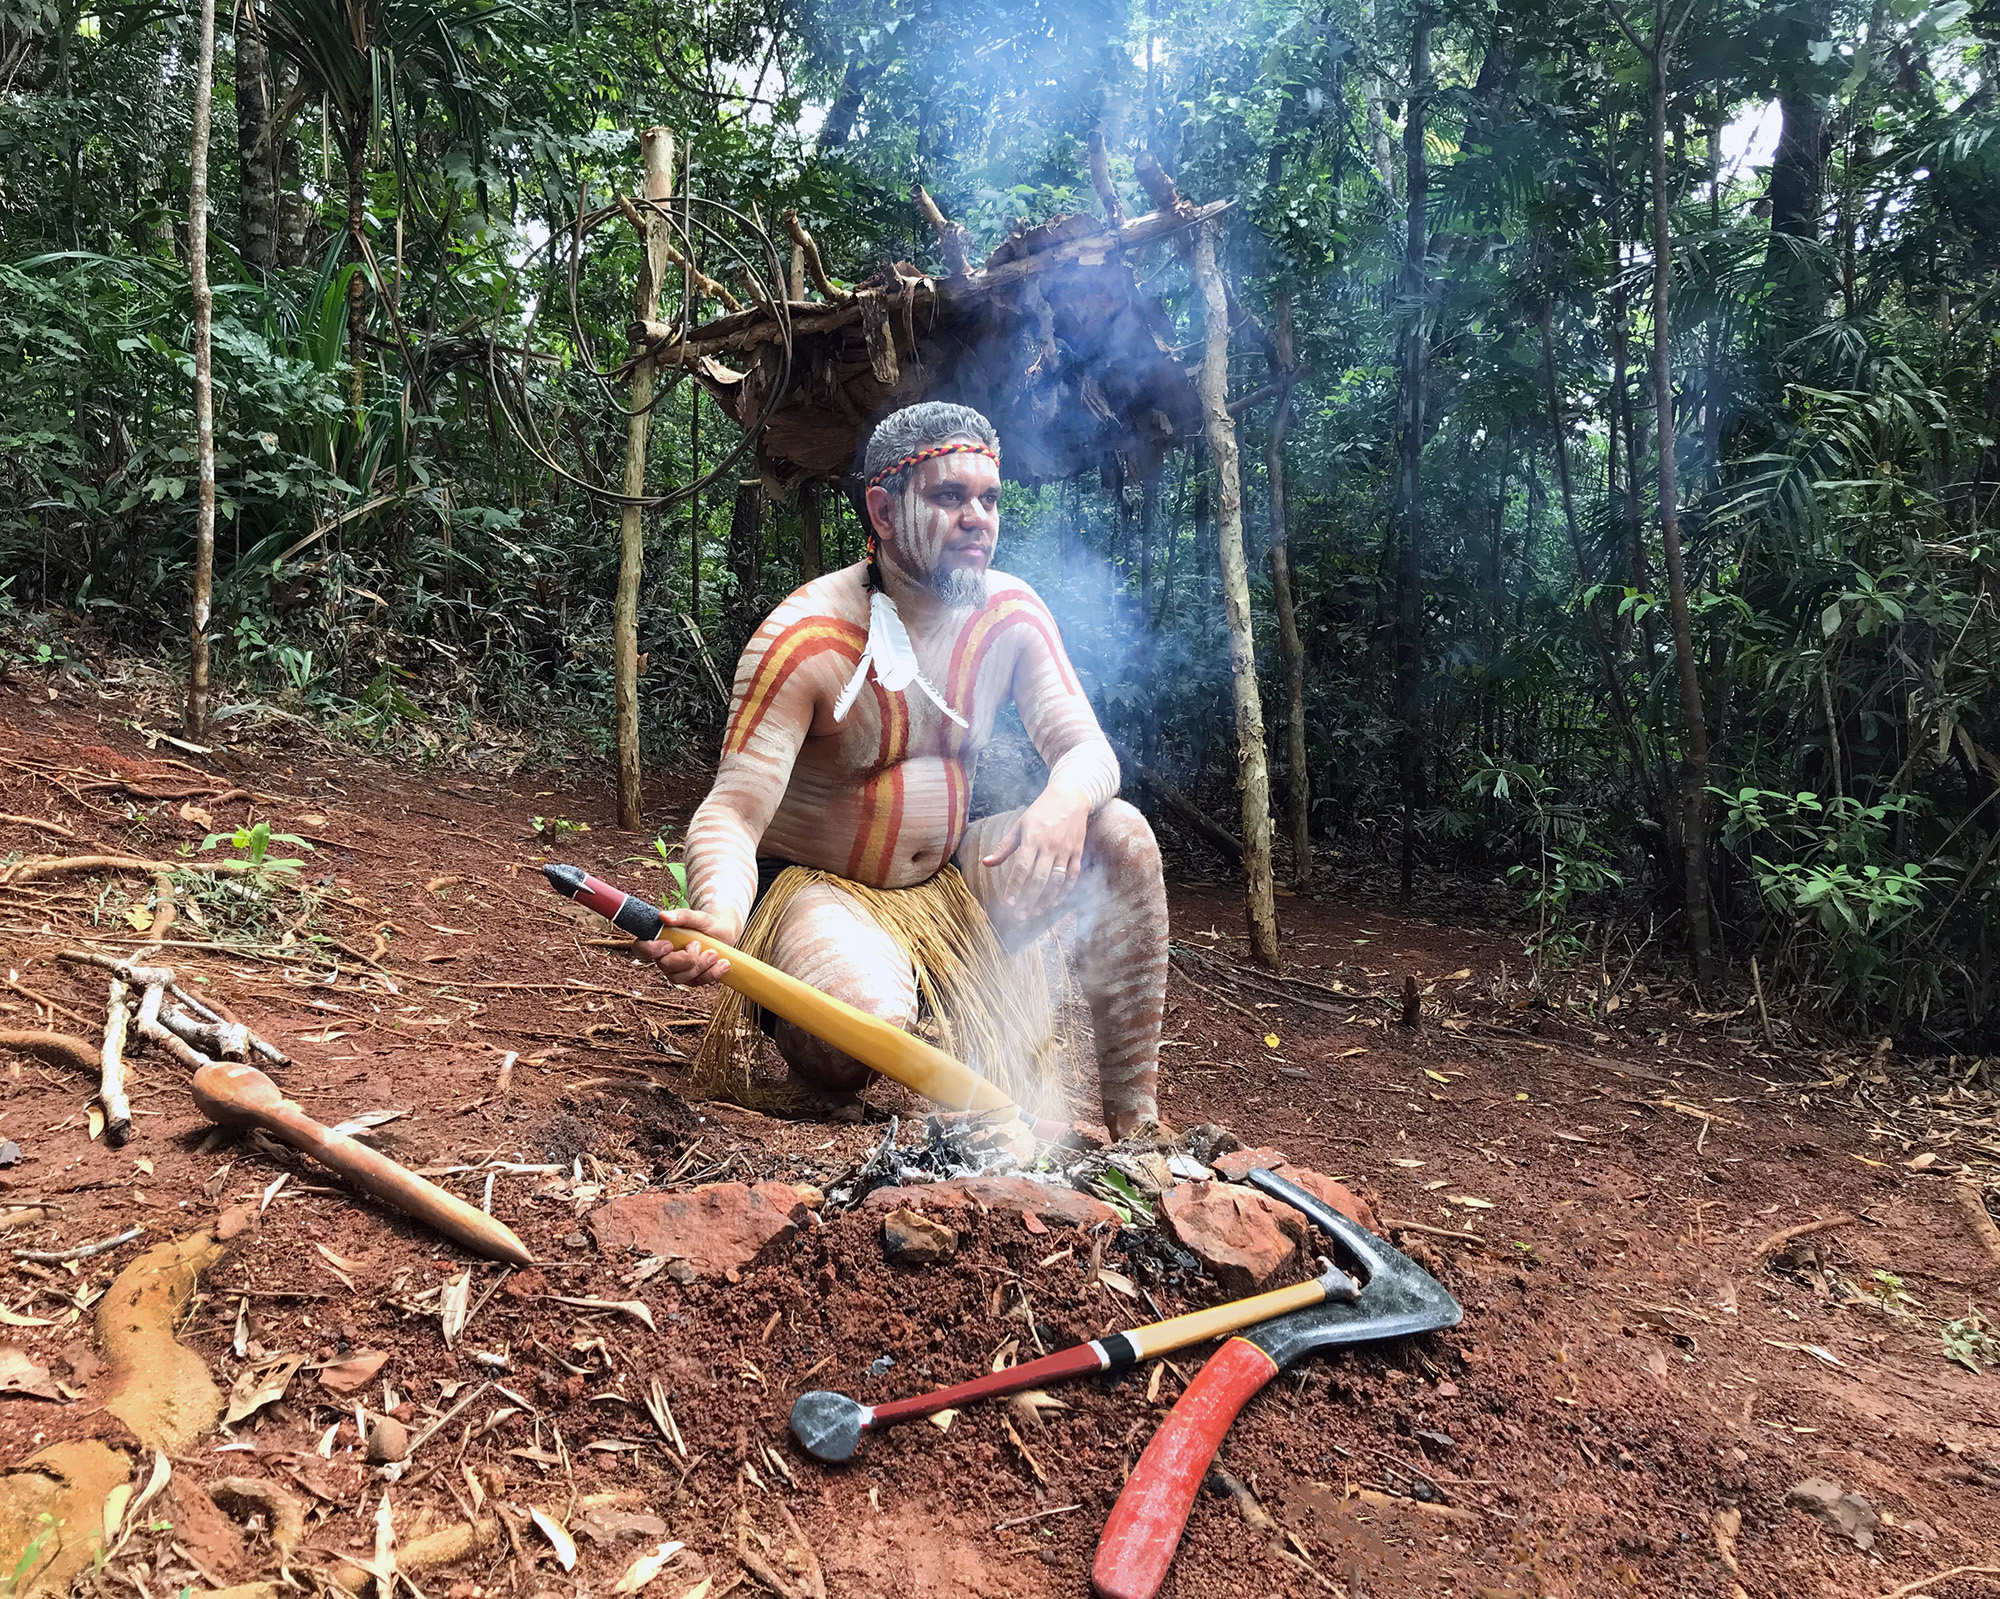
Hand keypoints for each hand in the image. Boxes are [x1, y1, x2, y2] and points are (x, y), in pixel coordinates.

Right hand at [633, 906, 736, 987]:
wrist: (724, 933)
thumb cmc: (706, 923)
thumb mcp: (697, 917)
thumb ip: (681, 916)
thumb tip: (663, 916)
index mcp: (659, 940)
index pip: (641, 948)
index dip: (651, 950)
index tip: (668, 944)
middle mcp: (664, 957)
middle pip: (666, 966)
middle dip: (686, 959)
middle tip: (699, 945)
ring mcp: (677, 970)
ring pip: (681, 977)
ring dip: (700, 966)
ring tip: (714, 953)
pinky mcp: (692, 979)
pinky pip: (697, 982)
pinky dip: (712, 974)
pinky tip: (723, 964)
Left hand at [981, 786, 1087, 921]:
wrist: (1071, 796)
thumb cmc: (1042, 811)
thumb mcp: (1020, 825)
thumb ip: (1004, 847)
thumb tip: (986, 863)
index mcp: (1033, 838)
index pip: (1022, 867)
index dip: (1014, 887)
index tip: (1008, 903)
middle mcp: (1050, 845)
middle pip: (1039, 878)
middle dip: (1028, 899)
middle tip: (1020, 916)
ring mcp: (1066, 850)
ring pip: (1056, 881)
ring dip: (1046, 900)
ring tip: (1035, 912)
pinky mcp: (1078, 852)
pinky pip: (1072, 876)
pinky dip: (1064, 892)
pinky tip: (1054, 902)